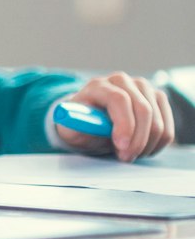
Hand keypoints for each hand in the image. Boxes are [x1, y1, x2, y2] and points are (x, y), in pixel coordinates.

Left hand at [56, 73, 175, 161]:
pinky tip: (140, 148)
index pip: (119, 99)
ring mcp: (143, 88)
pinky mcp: (157, 100)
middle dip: (137, 140)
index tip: (121, 146)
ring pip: (158, 122)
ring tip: (129, 153)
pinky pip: (167, 129)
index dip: (124, 124)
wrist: (92, 122)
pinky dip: (156, 144)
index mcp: (99, 85)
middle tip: (125, 157)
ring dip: (146, 145)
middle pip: (143, 110)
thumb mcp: (72, 128)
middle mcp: (122, 82)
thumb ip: (76, 124)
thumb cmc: (82, 125)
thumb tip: (78, 119)